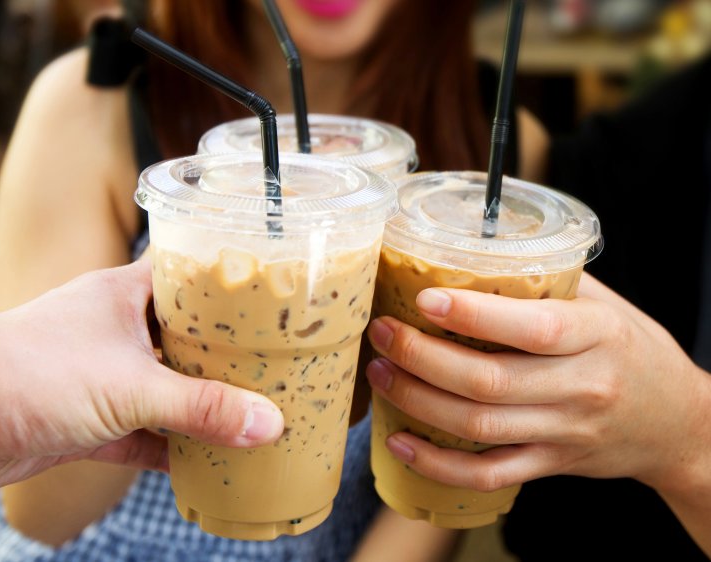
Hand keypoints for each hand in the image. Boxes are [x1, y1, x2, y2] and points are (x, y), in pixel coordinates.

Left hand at [0, 259, 284, 492]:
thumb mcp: (130, 386)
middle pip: (183, 337)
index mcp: (123, 295)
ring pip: (164, 389)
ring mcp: (98, 377)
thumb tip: (267, 422)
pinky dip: (170, 448)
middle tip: (281, 367)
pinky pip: (141, 433)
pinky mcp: (83, 422)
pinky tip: (207, 462)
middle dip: (226, 356)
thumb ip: (200, 406)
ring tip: (257, 417)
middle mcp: (113, 330)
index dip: (229, 282)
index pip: (188, 274)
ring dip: (201, 406)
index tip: (276, 296)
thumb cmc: (26, 372)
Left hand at [365, 273, 710, 496]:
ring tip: (378, 372)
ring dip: (417, 401)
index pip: (533, 328)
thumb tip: (469, 249)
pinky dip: (438, 463)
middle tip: (382, 333)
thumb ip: (547, 280)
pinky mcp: (550, 465)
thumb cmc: (630, 350)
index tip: (425, 298)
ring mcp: (565, 432)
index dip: (474, 316)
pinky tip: (400, 442)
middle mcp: (582, 387)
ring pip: (480, 426)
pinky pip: (488, 473)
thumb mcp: (604, 306)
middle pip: (491, 381)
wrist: (676, 423)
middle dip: (422, 358)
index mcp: (597, 335)